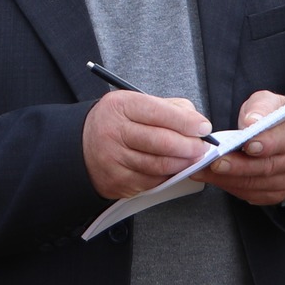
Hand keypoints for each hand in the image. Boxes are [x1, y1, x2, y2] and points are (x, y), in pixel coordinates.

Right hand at [83, 89, 213, 199]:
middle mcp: (113, 132)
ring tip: (192, 158)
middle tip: (202, 147)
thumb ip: (168, 108)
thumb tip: (197, 123)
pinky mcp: (117, 182)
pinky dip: (167, 176)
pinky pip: (151, 182)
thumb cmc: (116, 122)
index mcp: (120, 106)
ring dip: (182, 164)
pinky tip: (173, 169)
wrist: (81, 146)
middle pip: (161, 142)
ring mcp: (113, 159)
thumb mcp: (135, 103)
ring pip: (159, 165)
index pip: (159, 112)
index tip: (203, 127)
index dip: (186, 122)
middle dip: (189, 146)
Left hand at [204, 89, 284, 205]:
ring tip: (204, 170)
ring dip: (228, 178)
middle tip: (216, 162)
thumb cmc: (272, 116)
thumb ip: (260, 108)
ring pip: (257, 184)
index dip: (267, 143)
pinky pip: (251, 194)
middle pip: (268, 166)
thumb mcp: (267, 101)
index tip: (246, 144)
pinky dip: (229, 186)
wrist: (279, 133)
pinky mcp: (276, 193)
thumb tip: (252, 121)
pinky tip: (212, 178)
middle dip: (239, 165)